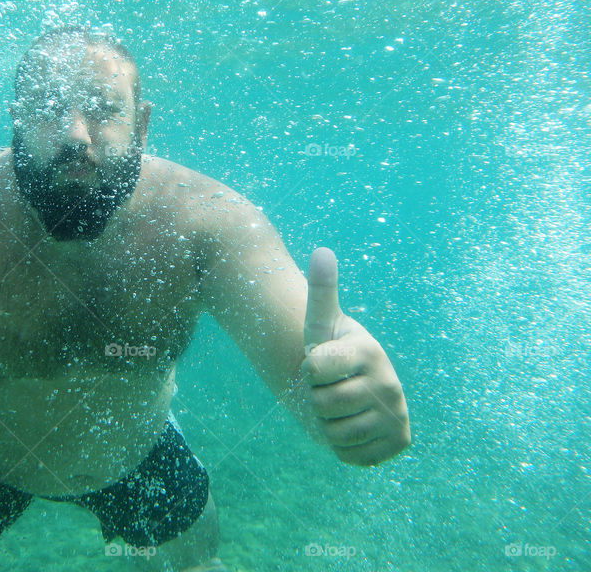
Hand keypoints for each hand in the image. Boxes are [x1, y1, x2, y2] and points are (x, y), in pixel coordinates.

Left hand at [301, 248, 409, 465]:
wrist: (352, 388)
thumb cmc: (331, 351)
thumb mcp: (321, 322)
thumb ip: (322, 289)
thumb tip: (322, 250)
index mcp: (367, 350)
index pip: (314, 368)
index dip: (308, 368)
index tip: (319, 362)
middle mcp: (388, 382)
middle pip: (323, 405)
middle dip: (316, 400)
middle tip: (328, 388)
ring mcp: (396, 413)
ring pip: (336, 434)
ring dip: (328, 425)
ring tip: (339, 407)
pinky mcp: (398, 441)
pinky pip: (351, 455)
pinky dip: (343, 448)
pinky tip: (351, 427)